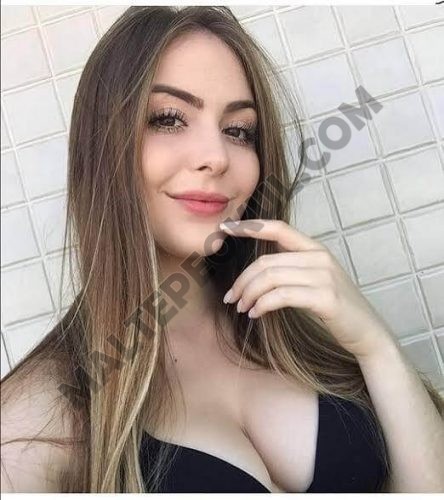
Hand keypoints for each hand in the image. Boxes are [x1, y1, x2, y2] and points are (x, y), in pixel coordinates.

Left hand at [219, 219, 394, 359]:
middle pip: (266, 261)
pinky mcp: (325, 298)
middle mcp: (320, 257)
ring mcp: (324, 276)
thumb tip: (257, 270)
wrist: (367, 332)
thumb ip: (292, 268)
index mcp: (315, 249)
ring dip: (249, 295)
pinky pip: (281, 296)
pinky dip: (262, 305)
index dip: (250, 226)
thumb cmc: (334, 307)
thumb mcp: (315, 280)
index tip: (225, 227)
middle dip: (242, 280)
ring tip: (242, 308)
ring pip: (270, 278)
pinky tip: (256, 314)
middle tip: (231, 298)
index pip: (278, 227)